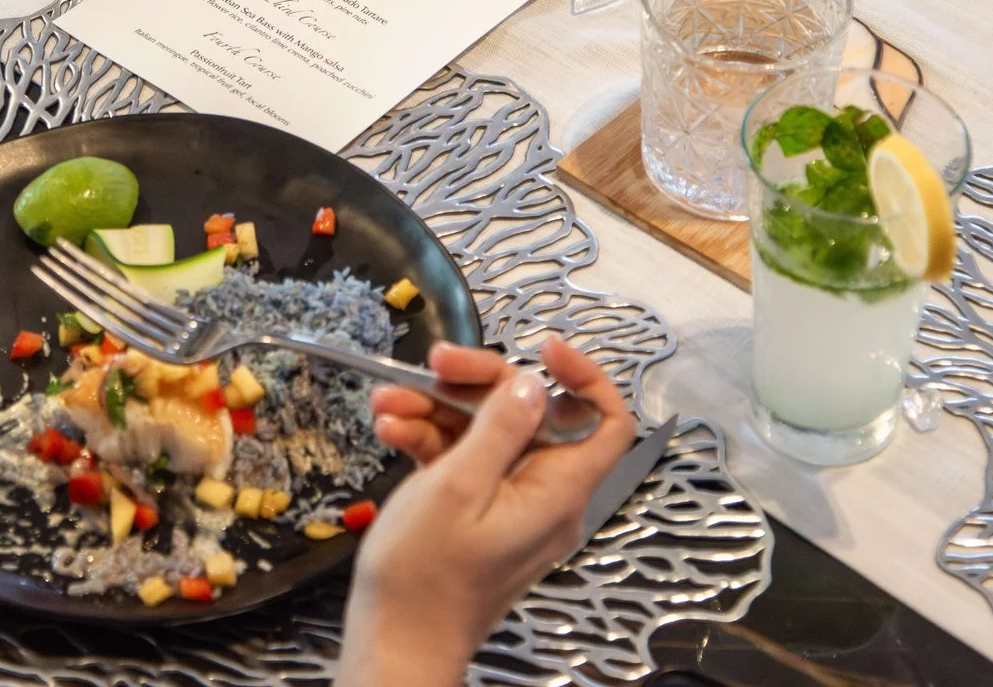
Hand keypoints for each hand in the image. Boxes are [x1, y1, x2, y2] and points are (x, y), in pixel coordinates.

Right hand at [333, 339, 637, 686]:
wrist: (393, 644)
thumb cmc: (424, 578)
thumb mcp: (456, 490)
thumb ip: (498, 431)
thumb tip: (533, 384)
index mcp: (557, 492)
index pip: (606, 423)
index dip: (584, 376)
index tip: (541, 347)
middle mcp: (543, 496)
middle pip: (531, 414)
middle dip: (478, 384)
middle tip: (432, 365)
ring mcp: (508, 504)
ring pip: (487, 432)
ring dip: (437, 409)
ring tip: (385, 403)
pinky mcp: (476, 512)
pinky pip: (464, 460)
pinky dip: (428, 439)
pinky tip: (389, 430)